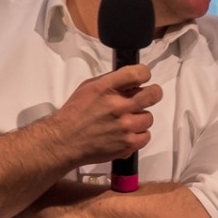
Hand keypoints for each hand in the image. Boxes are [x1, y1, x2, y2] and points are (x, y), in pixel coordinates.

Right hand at [43, 65, 162, 167]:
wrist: (65, 141)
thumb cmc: (75, 113)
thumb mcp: (89, 87)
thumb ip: (111, 82)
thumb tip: (132, 81)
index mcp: (106, 88)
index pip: (138, 73)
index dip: (144, 74)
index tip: (143, 78)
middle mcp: (118, 105)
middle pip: (153, 95)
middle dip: (153, 94)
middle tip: (147, 97)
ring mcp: (125, 126)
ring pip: (149, 118)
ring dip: (140, 119)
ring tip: (127, 121)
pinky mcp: (127, 144)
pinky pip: (146, 136)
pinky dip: (138, 136)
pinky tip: (127, 134)